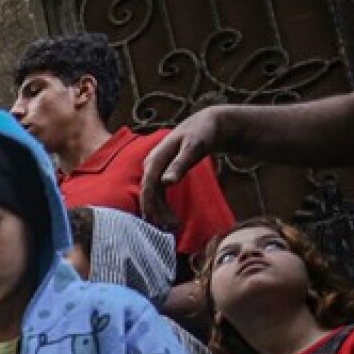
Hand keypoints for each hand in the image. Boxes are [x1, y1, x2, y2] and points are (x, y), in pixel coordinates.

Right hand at [140, 108, 222, 228]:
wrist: (206, 124)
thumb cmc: (202, 134)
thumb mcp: (194, 148)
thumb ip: (180, 164)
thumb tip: (166, 182)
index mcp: (155, 158)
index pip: (148, 187)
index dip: (152, 207)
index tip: (162, 223)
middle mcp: (151, 163)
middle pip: (148, 193)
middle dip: (156, 213)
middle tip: (171, 229)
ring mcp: (154, 168)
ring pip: (151, 194)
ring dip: (159, 211)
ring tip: (172, 226)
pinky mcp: (160, 171)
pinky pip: (156, 192)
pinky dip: (161, 205)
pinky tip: (169, 217)